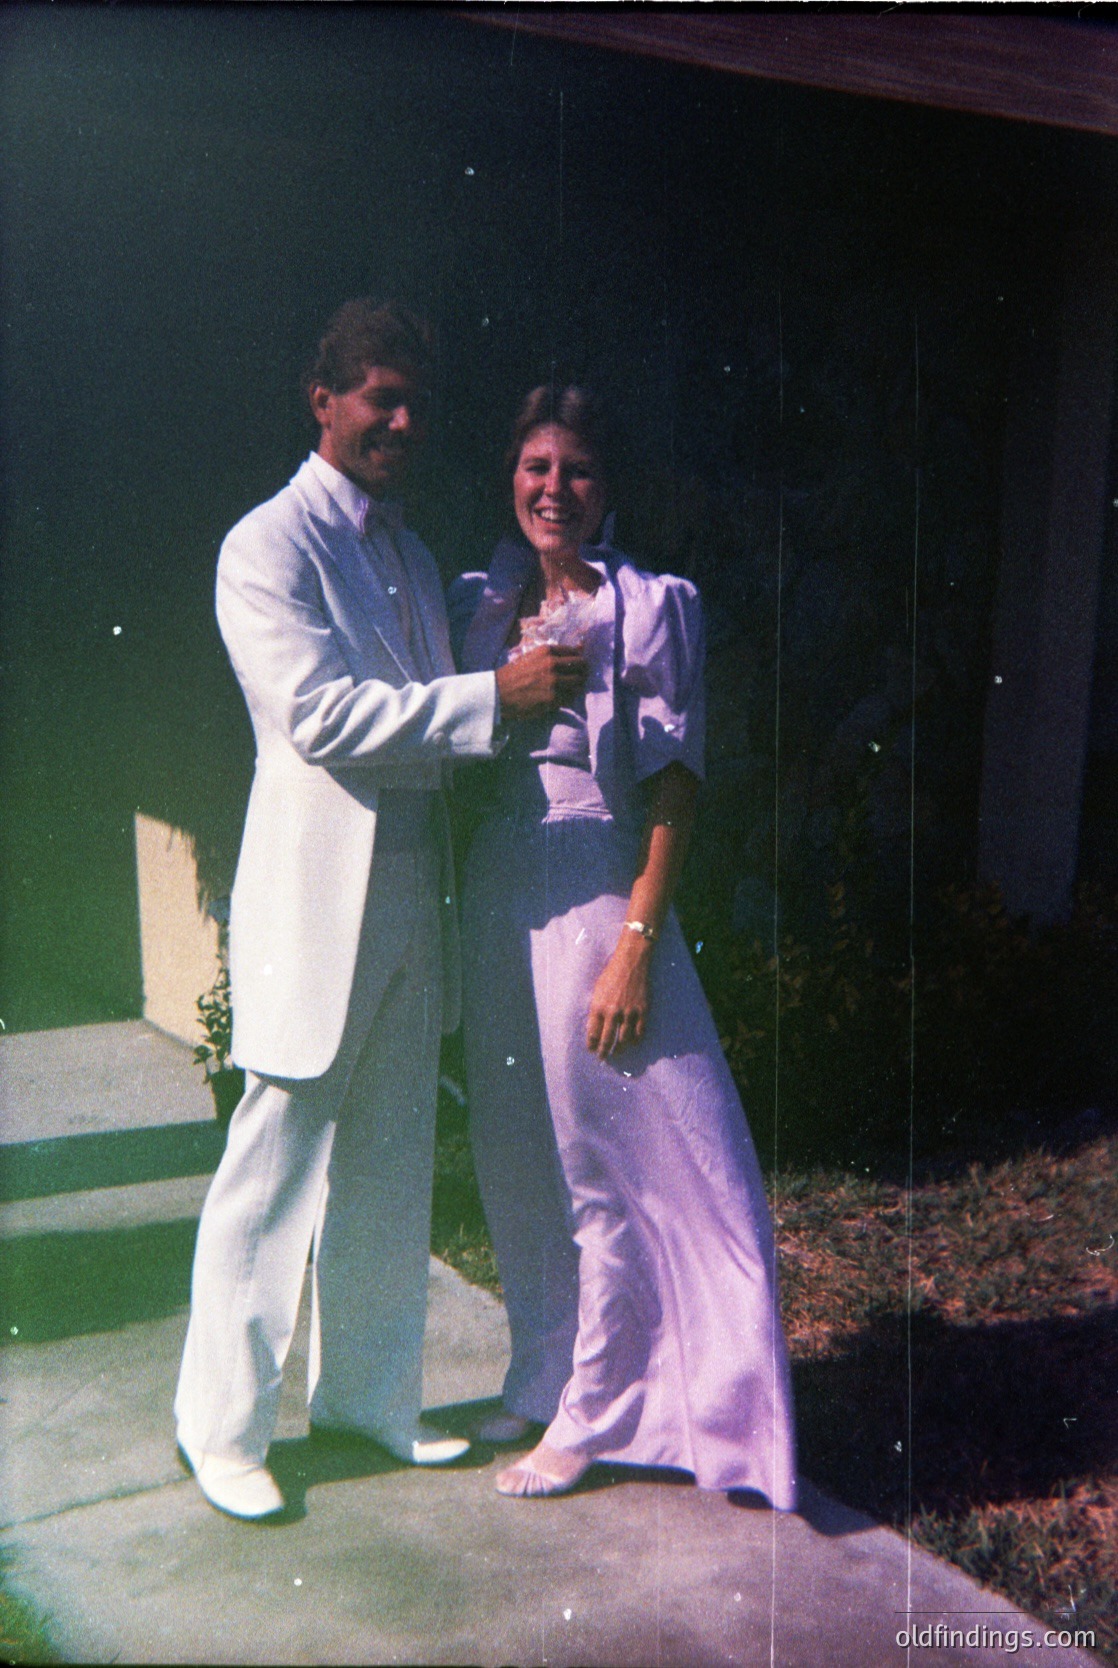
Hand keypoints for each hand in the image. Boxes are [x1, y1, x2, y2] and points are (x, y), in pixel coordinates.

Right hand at [495, 644, 587, 718]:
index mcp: (546, 651)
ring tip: (572, 689)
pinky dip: (569, 698)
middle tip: (581, 676)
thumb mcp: (531, 657)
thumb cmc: (513, 675)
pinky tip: (562, 698)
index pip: (574, 651)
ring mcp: (554, 682)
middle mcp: (552, 664)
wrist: (498, 694)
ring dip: (577, 686)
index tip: (579, 664)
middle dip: (583, 671)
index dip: (579, 658)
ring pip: (579, 683)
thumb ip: (552, 655)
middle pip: (581, 666)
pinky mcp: (553, 698)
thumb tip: (578, 648)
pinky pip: (570, 698)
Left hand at [586, 932, 652, 1059]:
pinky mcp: (642, 1011)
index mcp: (598, 1006)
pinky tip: (632, 1043)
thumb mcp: (597, 991)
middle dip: (603, 1052)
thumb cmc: (611, 974)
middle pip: (607, 1040)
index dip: (591, 1044)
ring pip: (624, 1040)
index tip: (591, 1049)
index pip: (592, 1033)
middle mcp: (612, 1012)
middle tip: (602, 1058)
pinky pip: (639, 1032)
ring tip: (616, 1054)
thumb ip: (596, 1009)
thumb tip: (595, 1027)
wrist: (631, 962)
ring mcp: (629, 1012)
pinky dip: (636, 1040)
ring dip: (619, 1050)